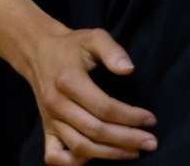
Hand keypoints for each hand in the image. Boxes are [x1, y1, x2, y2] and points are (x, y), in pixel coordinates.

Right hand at [10, 22, 156, 163]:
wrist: (38, 52)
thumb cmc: (72, 46)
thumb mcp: (94, 37)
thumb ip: (112, 50)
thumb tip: (129, 69)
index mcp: (69, 81)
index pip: (104, 108)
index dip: (130, 117)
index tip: (150, 119)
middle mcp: (56, 104)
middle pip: (95, 131)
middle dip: (127, 139)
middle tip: (151, 142)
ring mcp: (49, 120)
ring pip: (81, 147)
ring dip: (110, 154)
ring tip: (134, 152)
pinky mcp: (46, 130)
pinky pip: (56, 157)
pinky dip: (75, 163)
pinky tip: (99, 158)